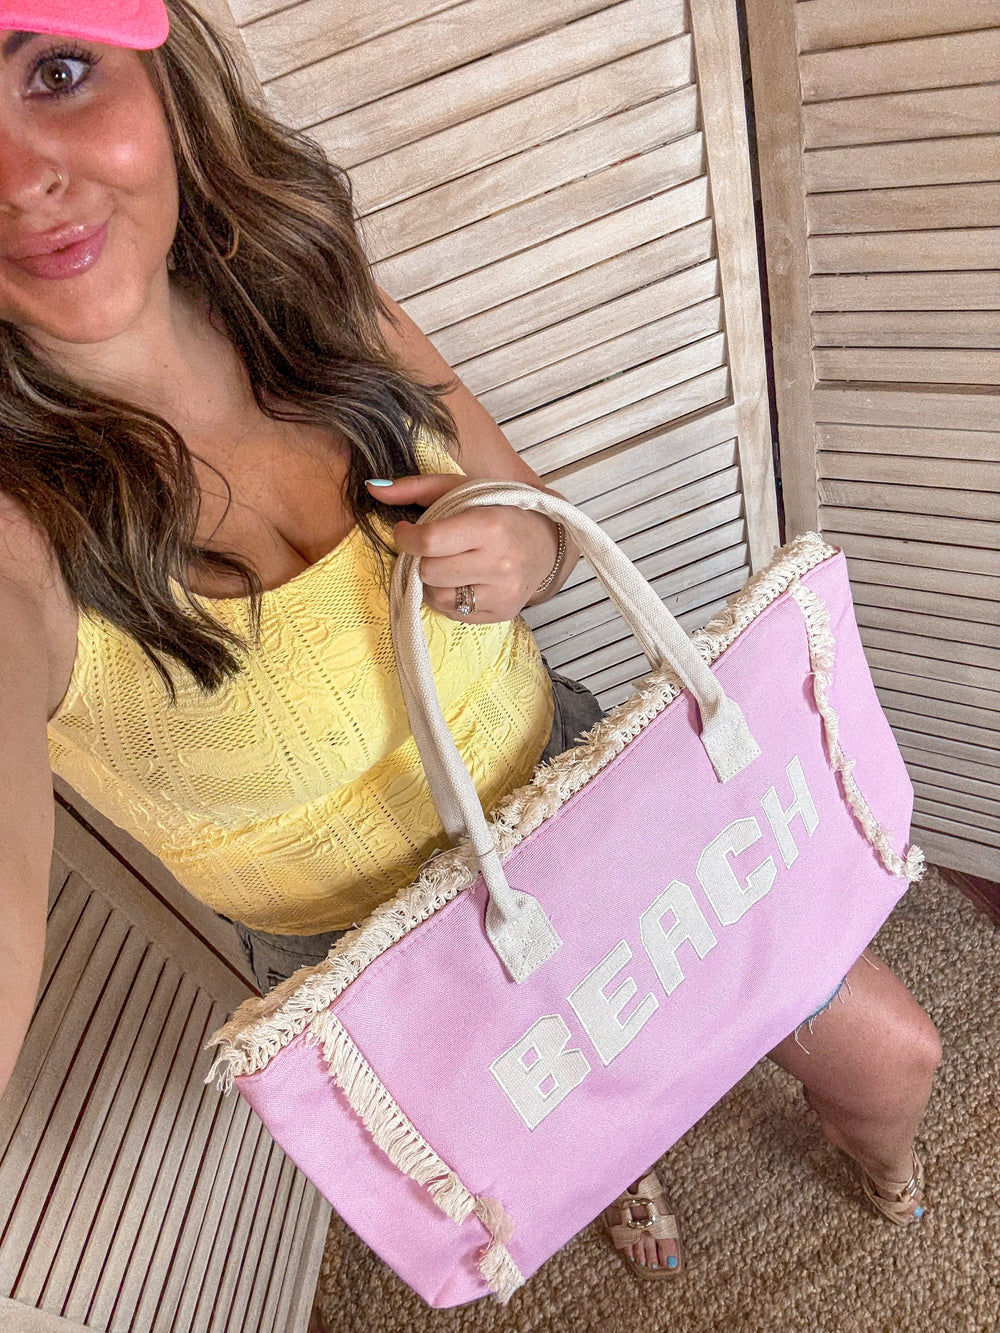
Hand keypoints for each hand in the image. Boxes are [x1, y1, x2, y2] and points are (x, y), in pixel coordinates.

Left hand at [367, 473, 559, 622]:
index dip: (407, 537)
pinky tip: (462, 579)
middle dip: (423, 559)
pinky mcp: (501, 613)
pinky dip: (449, 596)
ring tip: (450, 563)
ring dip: (433, 580)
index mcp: (490, 526)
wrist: (545, 543)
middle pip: (429, 571)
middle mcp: (499, 563)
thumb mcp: (460, 488)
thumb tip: (371, 488)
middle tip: (434, 548)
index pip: (429, 542)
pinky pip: (453, 612)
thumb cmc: (498, 510)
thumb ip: (414, 488)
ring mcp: (501, 593)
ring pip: (437, 596)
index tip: (407, 531)